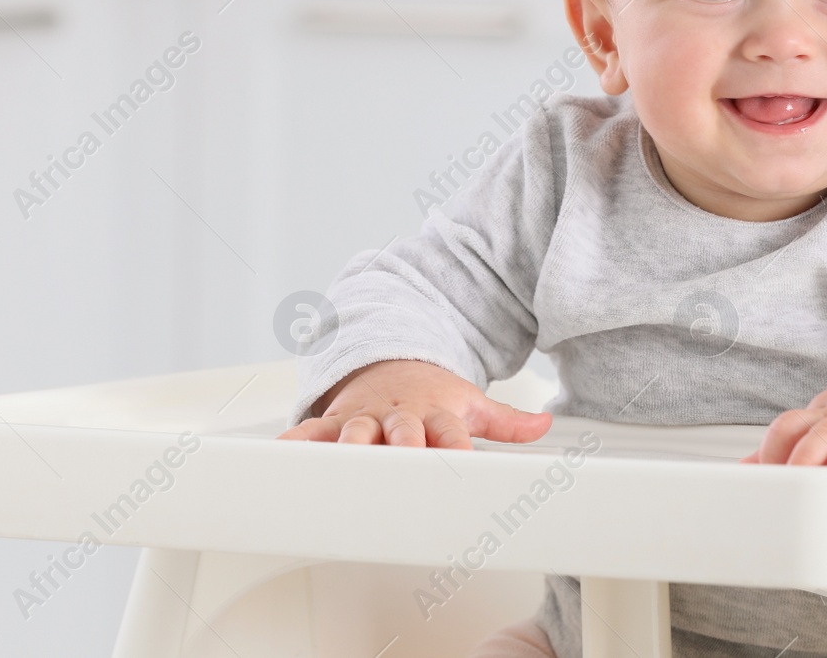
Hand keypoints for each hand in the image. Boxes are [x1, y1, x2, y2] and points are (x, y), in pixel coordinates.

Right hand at [277, 359, 552, 449]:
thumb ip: (507, 421)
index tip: (461, 470)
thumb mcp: (471, 402)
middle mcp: (401, 417)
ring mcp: (366, 418)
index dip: (456, 452)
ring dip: (352, 449)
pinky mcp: (336, 420)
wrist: (392, 357)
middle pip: (403, 435)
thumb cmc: (432, 392)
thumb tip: (545, 424)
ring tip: (345, 466)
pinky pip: (311, 432)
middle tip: (403, 468)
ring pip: (356, 435)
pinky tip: (281, 456)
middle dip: (403, 450)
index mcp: (437, 415)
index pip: (450, 436)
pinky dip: (295, 444)